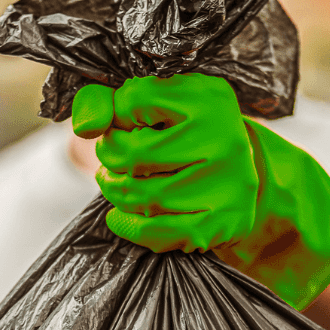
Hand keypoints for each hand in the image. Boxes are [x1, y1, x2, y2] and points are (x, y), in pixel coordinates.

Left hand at [72, 74, 329, 309]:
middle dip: (110, 157)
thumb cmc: (187, 135)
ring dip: (115, 191)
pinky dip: (126, 225)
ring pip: (140, 194)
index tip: (126, 122)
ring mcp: (225, 185)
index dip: (116, 114)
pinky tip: (119, 215)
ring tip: (115, 182)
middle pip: (133, 154)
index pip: (133, 100)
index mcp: (208, 98)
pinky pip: (154, 231)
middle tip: (112, 158)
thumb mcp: (157, 103)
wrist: (243, 174)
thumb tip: (86, 126)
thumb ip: (108, 101)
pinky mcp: (218, 223)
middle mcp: (224, 139)